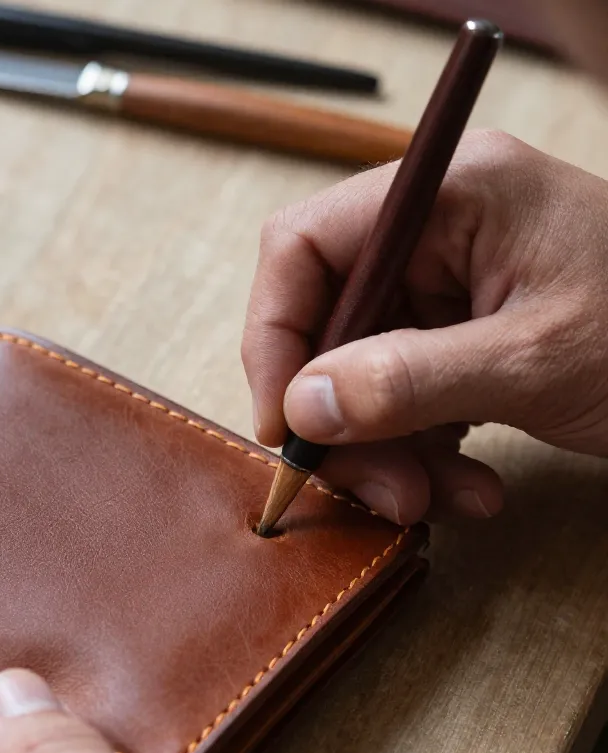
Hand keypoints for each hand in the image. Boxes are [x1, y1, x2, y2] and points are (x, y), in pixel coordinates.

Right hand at [242, 130, 607, 523]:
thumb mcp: (534, 361)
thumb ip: (409, 380)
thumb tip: (300, 408)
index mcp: (450, 195)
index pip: (305, 247)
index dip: (275, 336)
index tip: (284, 421)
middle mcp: (438, 233)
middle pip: (328, 324)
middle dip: (343, 419)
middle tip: (374, 489)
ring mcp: (450, 287)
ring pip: (360, 375)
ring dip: (385, 453)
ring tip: (432, 501)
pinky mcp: (463, 337)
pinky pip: (405, 400)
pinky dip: (423, 455)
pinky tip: (470, 488)